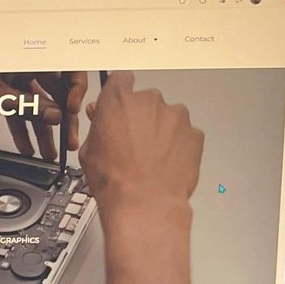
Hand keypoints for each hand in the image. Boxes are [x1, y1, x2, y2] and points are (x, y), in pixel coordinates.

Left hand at [0, 72, 85, 159]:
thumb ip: (26, 107)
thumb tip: (54, 117)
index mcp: (25, 56)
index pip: (65, 73)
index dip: (73, 97)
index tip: (72, 117)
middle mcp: (21, 64)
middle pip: (52, 93)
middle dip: (59, 121)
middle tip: (64, 143)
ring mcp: (11, 76)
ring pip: (34, 104)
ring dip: (40, 129)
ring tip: (47, 153)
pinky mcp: (0, 89)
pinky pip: (18, 108)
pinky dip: (21, 126)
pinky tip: (26, 146)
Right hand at [78, 71, 203, 283]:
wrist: (145, 203)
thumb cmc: (112, 179)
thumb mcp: (89, 152)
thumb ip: (98, 128)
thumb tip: (101, 119)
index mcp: (119, 100)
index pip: (120, 80)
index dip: (118, 92)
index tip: (117, 107)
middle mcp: (150, 101)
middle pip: (146, 99)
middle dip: (141, 115)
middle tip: (132, 140)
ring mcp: (177, 116)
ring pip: (168, 116)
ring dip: (161, 129)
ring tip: (151, 156)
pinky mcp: (195, 133)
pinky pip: (184, 133)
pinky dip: (177, 144)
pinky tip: (166, 163)